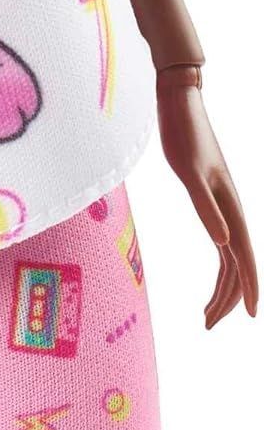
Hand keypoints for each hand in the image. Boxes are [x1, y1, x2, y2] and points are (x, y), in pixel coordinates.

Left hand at [157, 70, 257, 327]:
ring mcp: (223, 205)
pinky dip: (219, 263)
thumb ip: (205, 205)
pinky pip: (221, 240)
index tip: (250, 316)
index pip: (244, 257)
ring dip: (221, 285)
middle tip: (208, 325)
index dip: (248, 288)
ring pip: (229, 256)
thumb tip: (222, 244)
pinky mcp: (210, 197)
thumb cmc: (183, 133)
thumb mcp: (189, 170)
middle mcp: (232, 210)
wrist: (179, 103)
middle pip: (237, 264)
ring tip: (205, 313)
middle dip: (227, 297)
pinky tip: (214, 273)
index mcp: (232, 207)